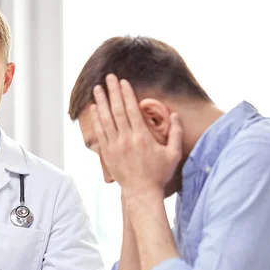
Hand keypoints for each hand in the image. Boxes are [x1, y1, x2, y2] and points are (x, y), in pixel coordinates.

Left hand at [92, 74, 182, 197]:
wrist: (141, 192)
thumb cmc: (158, 174)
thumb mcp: (173, 154)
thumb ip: (176, 133)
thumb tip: (175, 115)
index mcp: (142, 136)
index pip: (132, 109)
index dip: (126, 93)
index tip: (123, 81)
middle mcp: (126, 139)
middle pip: (117, 110)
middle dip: (112, 91)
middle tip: (109, 77)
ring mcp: (115, 146)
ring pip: (105, 119)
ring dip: (101, 102)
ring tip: (97, 88)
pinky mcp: (107, 153)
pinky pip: (100, 132)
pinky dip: (96, 119)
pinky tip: (94, 109)